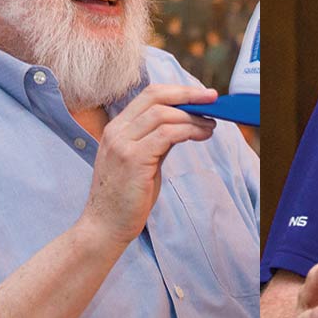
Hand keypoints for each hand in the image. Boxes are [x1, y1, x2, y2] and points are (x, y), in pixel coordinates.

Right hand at [82, 83, 217, 245]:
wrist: (104, 227)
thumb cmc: (125, 197)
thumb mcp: (142, 161)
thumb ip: (158, 140)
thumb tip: (185, 123)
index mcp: (117, 128)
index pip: (149, 95)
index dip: (178, 91)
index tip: (202, 94)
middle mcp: (117, 131)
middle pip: (156, 97)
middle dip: (188, 94)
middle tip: (213, 99)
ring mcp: (122, 144)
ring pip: (164, 114)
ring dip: (193, 117)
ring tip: (210, 125)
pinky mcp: (133, 159)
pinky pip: (167, 134)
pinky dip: (189, 130)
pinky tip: (202, 135)